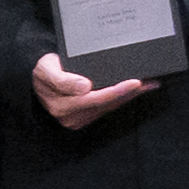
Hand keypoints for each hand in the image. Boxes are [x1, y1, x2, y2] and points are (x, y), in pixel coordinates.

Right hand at [28, 59, 144, 133]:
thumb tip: (84, 87)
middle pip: (107, 104)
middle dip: (130, 94)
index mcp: (62, 106)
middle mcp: (71, 116)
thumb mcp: (46, 69)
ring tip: (149, 84)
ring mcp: (79, 119)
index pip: (95, 99)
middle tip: (150, 82)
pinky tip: (136, 90)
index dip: (116, 91)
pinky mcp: (86, 117)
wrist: (38, 77)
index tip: (135, 82)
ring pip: (110, 107)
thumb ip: (61, 79)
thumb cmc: (44, 69)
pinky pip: (108, 108)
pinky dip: (123, 98)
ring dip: (130, 96)